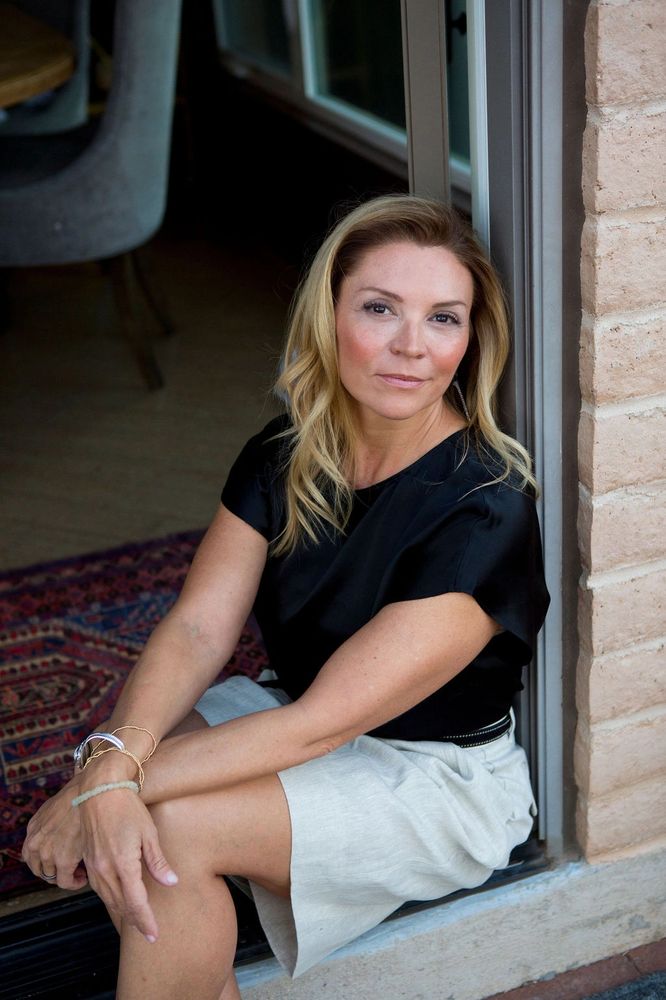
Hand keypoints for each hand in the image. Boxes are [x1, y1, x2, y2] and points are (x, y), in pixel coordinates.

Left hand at [22, 779, 87, 889]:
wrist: (89, 791)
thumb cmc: (79, 794)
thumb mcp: (55, 808)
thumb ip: (51, 822)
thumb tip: (62, 831)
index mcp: (33, 829)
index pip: (31, 855)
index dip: (46, 861)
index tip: (59, 861)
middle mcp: (35, 843)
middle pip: (39, 869)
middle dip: (54, 871)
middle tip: (70, 869)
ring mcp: (48, 853)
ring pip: (52, 877)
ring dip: (66, 876)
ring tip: (80, 871)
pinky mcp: (64, 860)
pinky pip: (65, 882)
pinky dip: (74, 883)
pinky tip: (83, 878)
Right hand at [78, 788, 177, 941]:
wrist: (99, 791)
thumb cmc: (128, 808)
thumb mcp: (148, 832)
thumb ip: (158, 862)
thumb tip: (172, 883)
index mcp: (123, 864)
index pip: (136, 903)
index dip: (146, 921)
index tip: (154, 935)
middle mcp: (105, 869)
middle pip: (121, 905)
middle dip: (135, 921)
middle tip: (148, 932)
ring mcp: (94, 866)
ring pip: (108, 899)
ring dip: (122, 912)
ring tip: (136, 921)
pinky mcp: (88, 861)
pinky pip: (99, 889)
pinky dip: (110, 899)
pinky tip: (119, 899)